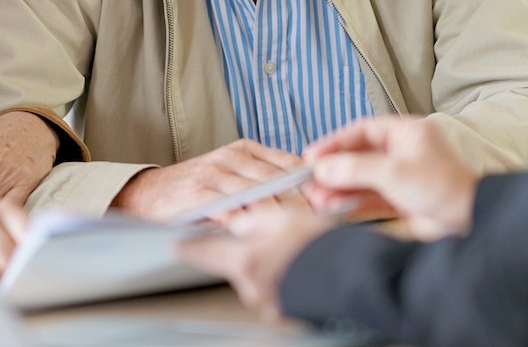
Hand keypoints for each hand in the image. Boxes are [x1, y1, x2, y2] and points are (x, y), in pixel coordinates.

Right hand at [110, 139, 303, 220]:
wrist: (149, 194)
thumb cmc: (197, 189)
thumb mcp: (233, 175)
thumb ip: (263, 181)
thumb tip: (306, 199)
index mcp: (246, 150)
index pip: (288, 164)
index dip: (310, 185)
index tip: (330, 202)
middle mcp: (233, 157)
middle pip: (278, 181)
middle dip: (301, 204)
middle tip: (320, 223)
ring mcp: (216, 173)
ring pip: (258, 195)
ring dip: (280, 216)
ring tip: (298, 232)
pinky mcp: (199, 192)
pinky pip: (230, 209)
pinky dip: (247, 224)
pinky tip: (261, 236)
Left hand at [175, 205, 335, 320]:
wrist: (352, 275)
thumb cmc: (319, 246)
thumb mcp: (283, 219)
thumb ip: (253, 218)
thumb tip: (239, 220)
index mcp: (245, 260)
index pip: (204, 252)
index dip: (190, 246)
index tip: (176, 245)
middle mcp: (251, 286)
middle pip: (233, 264)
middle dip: (242, 249)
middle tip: (258, 236)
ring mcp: (268, 301)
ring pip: (255, 276)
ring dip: (265, 261)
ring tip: (288, 246)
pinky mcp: (285, 309)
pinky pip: (274, 287)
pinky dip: (280, 274)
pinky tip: (296, 262)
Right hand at [304, 115, 477, 239]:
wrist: (469, 220)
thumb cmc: (441, 187)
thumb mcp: (394, 172)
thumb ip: (355, 169)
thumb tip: (323, 168)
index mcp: (405, 133)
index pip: (362, 131)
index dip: (334, 142)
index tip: (312, 155)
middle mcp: (401, 151)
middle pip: (358, 156)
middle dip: (333, 169)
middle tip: (310, 180)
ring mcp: (400, 175)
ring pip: (360, 178)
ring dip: (338, 187)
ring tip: (316, 198)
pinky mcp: (399, 198)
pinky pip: (368, 196)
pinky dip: (350, 201)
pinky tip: (332, 206)